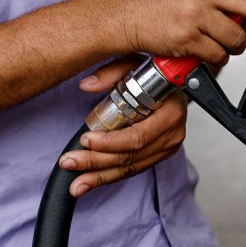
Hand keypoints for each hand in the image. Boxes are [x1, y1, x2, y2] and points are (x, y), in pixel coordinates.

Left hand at [59, 57, 188, 196]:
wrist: (175, 86)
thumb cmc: (156, 75)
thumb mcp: (134, 65)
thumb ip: (111, 72)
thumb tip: (87, 85)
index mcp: (171, 112)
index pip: (139, 136)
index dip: (111, 142)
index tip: (86, 139)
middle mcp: (173, 133)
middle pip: (131, 156)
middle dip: (97, 161)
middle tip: (70, 161)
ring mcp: (168, 147)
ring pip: (131, 168)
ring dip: (100, 176)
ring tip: (75, 182)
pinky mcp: (159, 155)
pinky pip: (134, 170)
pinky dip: (109, 177)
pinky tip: (88, 182)